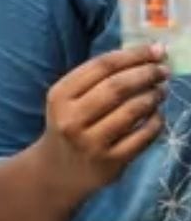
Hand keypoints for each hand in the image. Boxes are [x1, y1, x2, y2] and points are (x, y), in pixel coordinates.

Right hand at [38, 44, 167, 204]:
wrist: (58, 170)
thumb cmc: (70, 124)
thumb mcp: (69, 98)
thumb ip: (99, 77)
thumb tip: (146, 55)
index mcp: (60, 96)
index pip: (101, 66)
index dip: (133, 55)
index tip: (156, 50)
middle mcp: (72, 119)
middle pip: (117, 87)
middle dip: (146, 74)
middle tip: (163, 70)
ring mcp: (91, 143)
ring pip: (131, 111)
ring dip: (152, 96)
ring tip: (161, 91)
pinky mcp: (110, 163)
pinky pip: (141, 137)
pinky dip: (155, 122)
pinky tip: (157, 115)